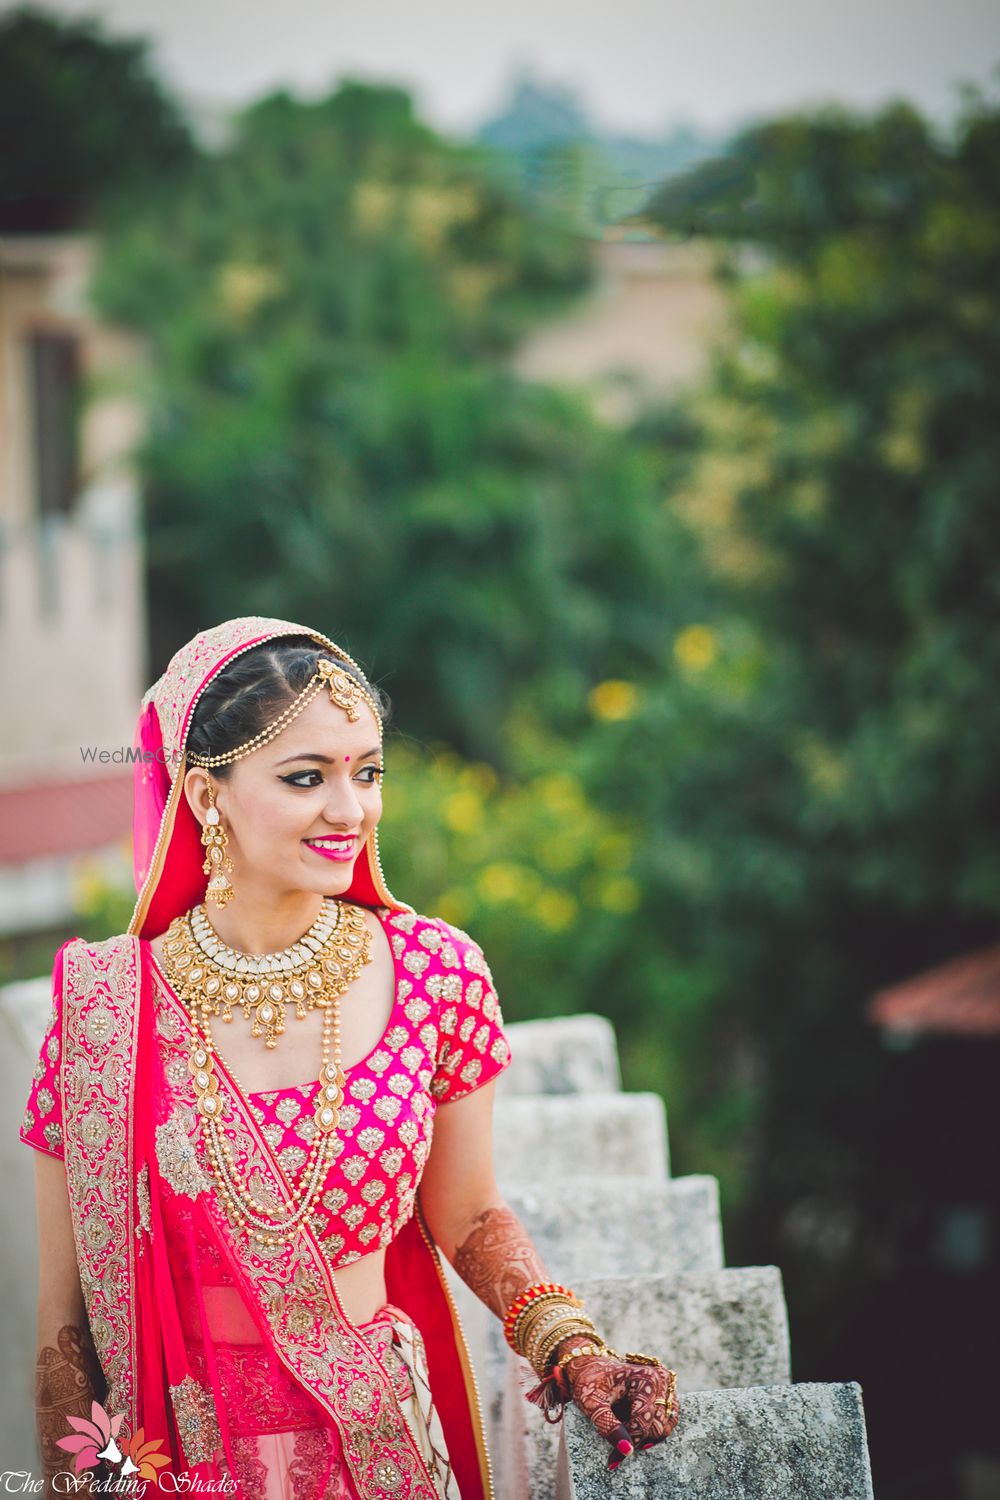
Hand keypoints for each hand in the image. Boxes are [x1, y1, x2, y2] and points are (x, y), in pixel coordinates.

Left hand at [560, 1347, 678, 1470]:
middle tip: (615, 1440)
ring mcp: (665, 1386)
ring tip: (623, 1430)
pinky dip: (653, 1431)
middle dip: (636, 1438)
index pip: (643, 1421)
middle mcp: (660, 1379)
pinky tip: (634, 1429)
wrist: (590, 1368)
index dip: (629, 1441)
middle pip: (657, 1426)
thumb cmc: (590, 1383)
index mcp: (645, 1377)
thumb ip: (608, 1425)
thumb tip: (627, 1450)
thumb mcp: (592, 1403)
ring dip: (645, 1436)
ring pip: (665, 1426)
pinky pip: (668, 1421)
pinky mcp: (666, 1394)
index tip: (613, 1458)